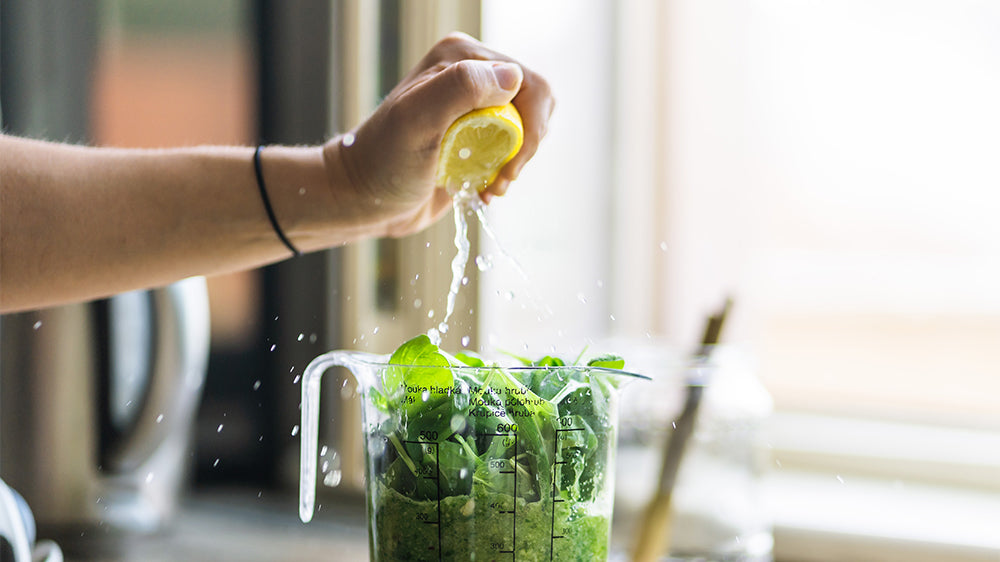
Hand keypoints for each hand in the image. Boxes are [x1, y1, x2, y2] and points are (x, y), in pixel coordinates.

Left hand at [322, 32, 554, 237]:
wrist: (363, 199)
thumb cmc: (383, 160)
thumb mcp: (416, 119)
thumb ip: (461, 88)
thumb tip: (514, 77)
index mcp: (461, 57)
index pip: (527, 83)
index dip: (529, 127)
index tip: (508, 165)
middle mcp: (471, 75)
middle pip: (535, 105)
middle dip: (526, 146)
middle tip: (502, 177)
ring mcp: (475, 107)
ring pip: (528, 129)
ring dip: (516, 163)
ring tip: (491, 185)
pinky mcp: (476, 137)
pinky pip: (513, 149)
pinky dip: (506, 173)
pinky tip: (484, 189)